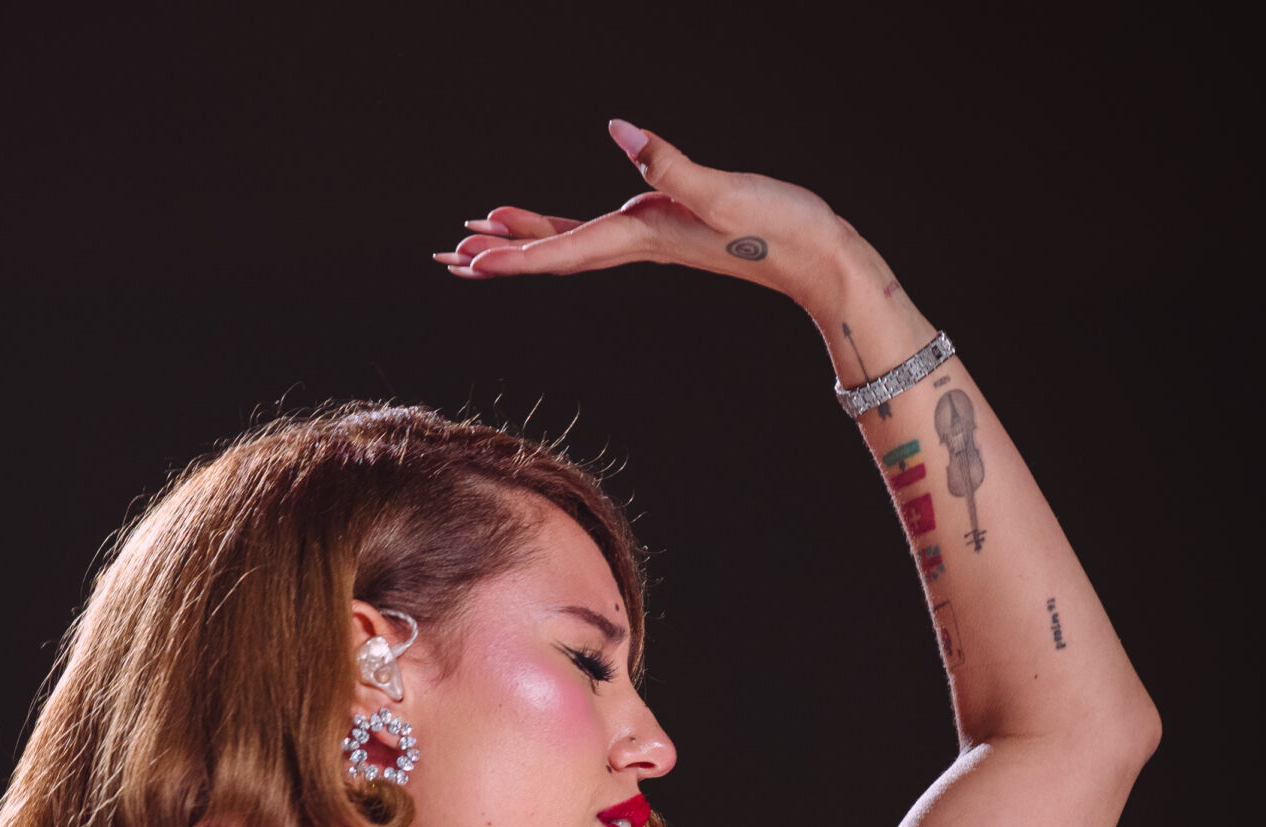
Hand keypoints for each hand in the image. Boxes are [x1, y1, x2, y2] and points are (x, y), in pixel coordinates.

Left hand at [432, 120, 852, 305]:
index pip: (566, 250)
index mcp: (644, 235)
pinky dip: (561, 229)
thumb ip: (669, 162)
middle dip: (501, 256)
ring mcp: (648, 237)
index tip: (470, 259)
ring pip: (569, 244)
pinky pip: (596, 232)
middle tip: (448, 258)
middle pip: (553, 253)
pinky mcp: (664, 228)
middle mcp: (637, 241)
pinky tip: (545, 223)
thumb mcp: (722, 190)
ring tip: (475, 240)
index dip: (515, 252)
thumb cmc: (778, 227)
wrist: (818, 255)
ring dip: (523, 243)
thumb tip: (620, 129)